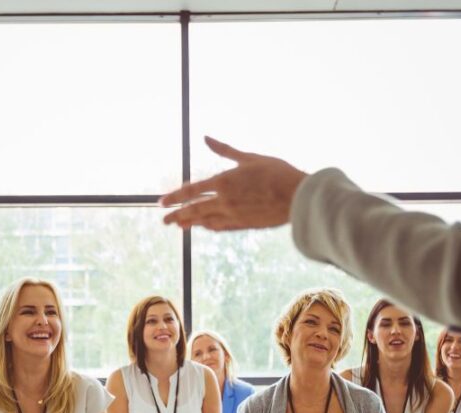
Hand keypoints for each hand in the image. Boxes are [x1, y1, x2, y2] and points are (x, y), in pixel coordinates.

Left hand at [160, 137, 307, 230]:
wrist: (298, 197)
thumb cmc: (277, 173)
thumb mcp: (250, 157)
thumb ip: (225, 150)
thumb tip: (206, 138)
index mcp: (224, 182)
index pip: (191, 191)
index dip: (175, 197)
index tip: (162, 201)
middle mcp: (224, 201)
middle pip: (194, 210)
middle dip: (176, 215)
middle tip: (163, 220)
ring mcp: (233, 216)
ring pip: (205, 221)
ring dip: (190, 223)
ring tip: (178, 226)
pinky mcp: (243, 225)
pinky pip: (220, 227)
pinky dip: (209, 226)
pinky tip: (204, 226)